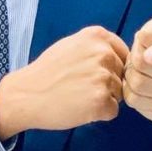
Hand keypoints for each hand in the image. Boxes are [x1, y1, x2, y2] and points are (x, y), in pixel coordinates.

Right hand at [0, 26, 129, 138]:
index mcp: (98, 36)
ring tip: (78, 96)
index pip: (125, 55)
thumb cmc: (47, 72)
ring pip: (120, 93)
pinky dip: (100, 114)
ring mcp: (103, 76)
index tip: (90, 74)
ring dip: (104, 99)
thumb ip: (98, 46)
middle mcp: (103, 53)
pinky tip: (80, 108)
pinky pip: (113, 111)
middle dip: (108, 84)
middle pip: (123, 75)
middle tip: (80, 86)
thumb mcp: (72, 45)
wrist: (25, 95)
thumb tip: (126, 56)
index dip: (111, 69)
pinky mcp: (101, 100)